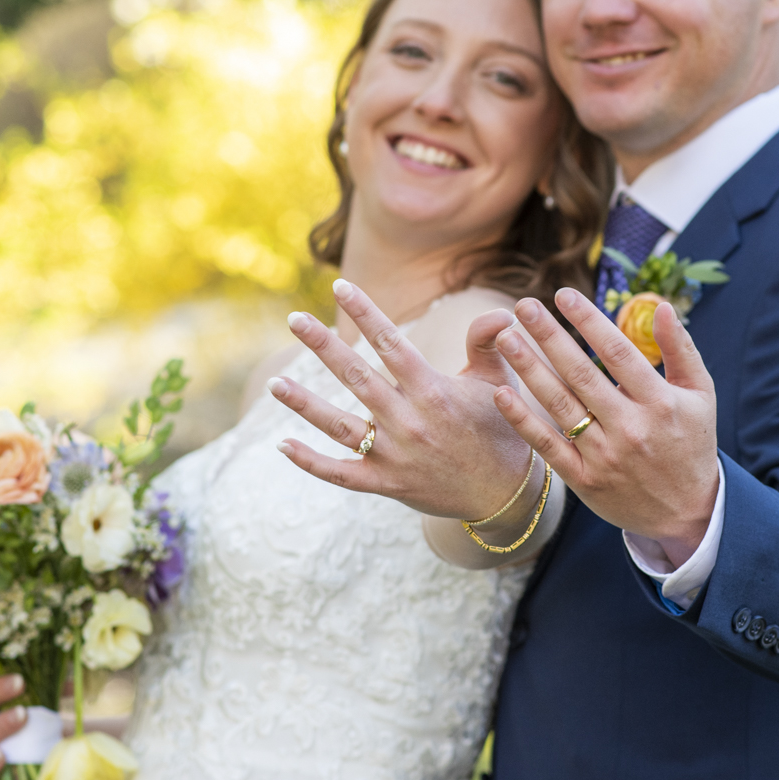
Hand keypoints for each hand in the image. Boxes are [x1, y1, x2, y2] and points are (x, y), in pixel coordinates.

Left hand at [268, 279, 534, 520]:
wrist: (505, 494)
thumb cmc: (498, 429)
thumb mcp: (496, 381)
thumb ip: (486, 342)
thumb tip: (502, 312)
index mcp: (433, 390)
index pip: (390, 341)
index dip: (364, 311)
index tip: (340, 285)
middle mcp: (409, 420)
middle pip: (356, 376)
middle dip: (322, 345)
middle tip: (294, 319)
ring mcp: (394, 455)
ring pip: (338, 426)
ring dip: (303, 403)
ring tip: (273, 383)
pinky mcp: (386, 484)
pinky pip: (340, 473)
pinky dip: (310, 462)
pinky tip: (283, 444)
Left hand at [492, 288, 719, 563]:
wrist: (688, 513)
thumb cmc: (692, 443)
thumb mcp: (700, 394)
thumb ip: (681, 348)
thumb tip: (662, 304)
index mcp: (659, 403)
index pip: (617, 352)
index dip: (588, 320)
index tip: (562, 294)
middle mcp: (630, 428)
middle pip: (581, 374)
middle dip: (549, 336)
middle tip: (523, 305)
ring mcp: (604, 456)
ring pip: (559, 405)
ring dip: (528, 369)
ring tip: (505, 338)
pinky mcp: (584, 480)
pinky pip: (548, 445)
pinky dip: (523, 421)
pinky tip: (502, 393)